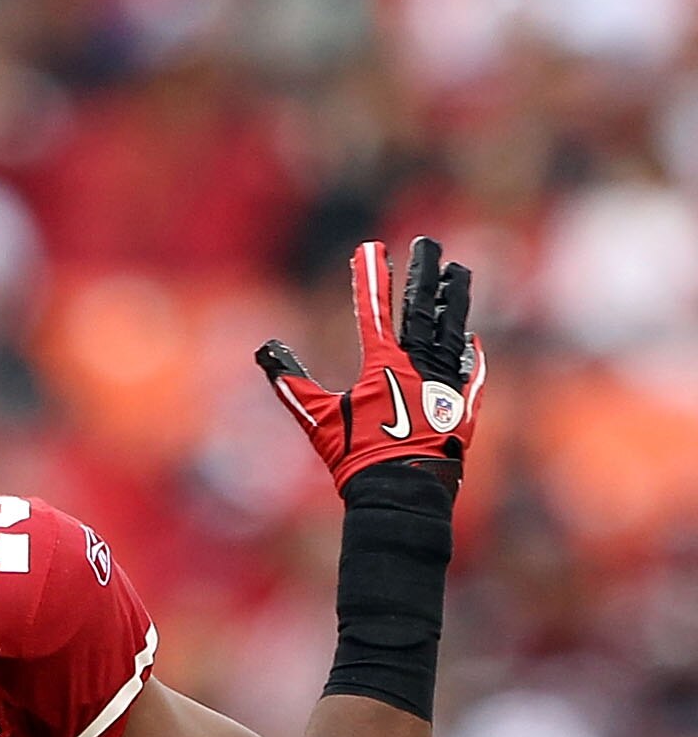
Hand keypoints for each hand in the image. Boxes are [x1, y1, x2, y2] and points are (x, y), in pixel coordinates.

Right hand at [257, 237, 482, 492]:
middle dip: (423, 272)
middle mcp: (419, 365)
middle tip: (428, 244)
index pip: (375, 309)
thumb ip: (293, 383)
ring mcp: (445, 382)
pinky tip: (470, 338)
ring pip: (452, 328)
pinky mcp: (463, 405)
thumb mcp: (319, 420)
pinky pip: (469, 369)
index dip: (371, 276)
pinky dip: (468, 351)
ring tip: (458, 273)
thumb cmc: (357, 457)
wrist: (402, 492)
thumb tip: (266, 350)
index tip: (371, 248)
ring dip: (454, 299)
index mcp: (384, 365)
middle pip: (423, 307)